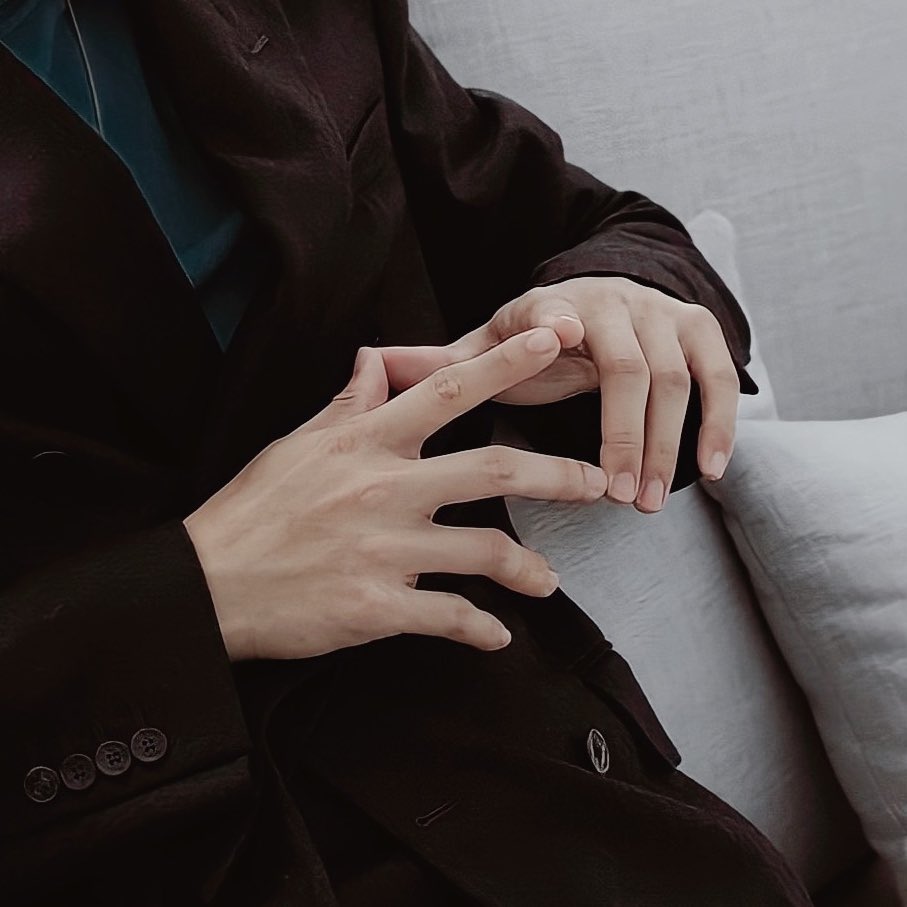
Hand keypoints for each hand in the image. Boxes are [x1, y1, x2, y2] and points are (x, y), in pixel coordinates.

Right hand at [183, 327, 606, 661]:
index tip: (552, 342)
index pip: (448, 391)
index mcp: (365, 442)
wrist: (207, 584)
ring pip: (484, 550)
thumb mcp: (296, 444)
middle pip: (492, 470)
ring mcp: (385, 550)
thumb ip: (348, 404)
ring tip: (548, 579)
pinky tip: (497, 636)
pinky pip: (449, 617)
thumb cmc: (250, 510)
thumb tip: (373, 358)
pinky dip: (480, 629)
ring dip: (528, 567)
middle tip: (595, 480)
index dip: (505, 365)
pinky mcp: (378, 606)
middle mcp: (384, 489)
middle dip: (555, 473)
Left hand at [380, 276, 739, 512]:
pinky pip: (720, 377)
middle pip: (627, 367)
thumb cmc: (537, 337)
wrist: (605, 297)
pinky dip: (720, 423)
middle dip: (624, 433)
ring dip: (666, 443)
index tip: (557, 339)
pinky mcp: (698, 330)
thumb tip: (372, 361)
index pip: (551, 315)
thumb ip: (444, 362)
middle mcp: (612, 302)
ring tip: (647, 502)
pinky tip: (712, 471)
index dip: (553, 327)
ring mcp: (661, 314)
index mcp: (551, 305)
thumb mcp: (492, 344)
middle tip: (616, 496)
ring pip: (674, 379)